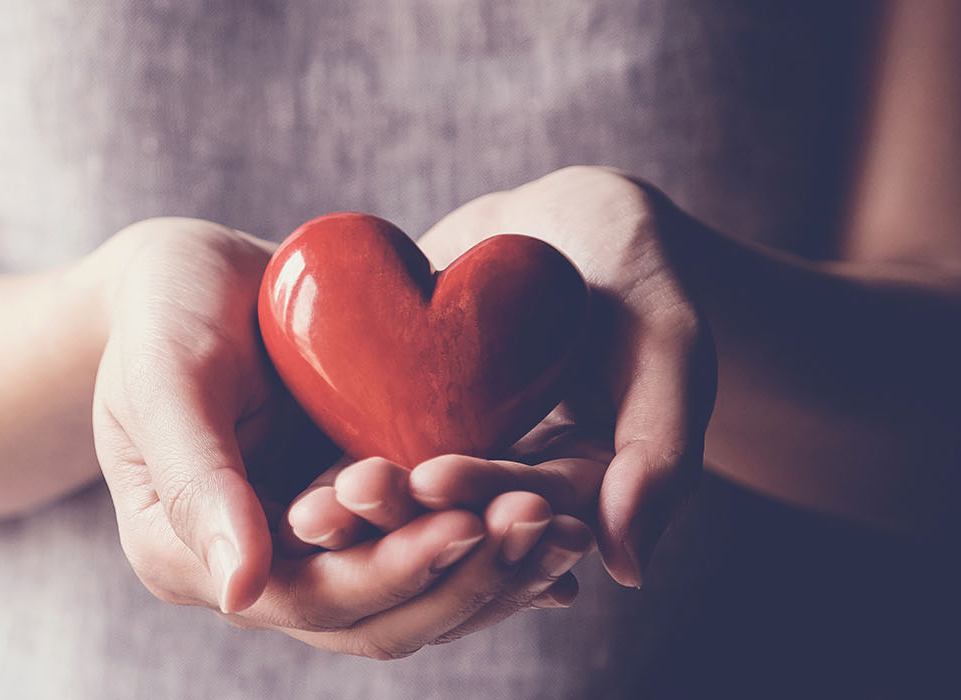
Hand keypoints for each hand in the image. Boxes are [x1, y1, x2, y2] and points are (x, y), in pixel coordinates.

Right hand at [91, 217, 594, 658]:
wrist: (185, 277)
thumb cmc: (159, 314)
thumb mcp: (164, 378)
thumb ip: (197, 480)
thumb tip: (239, 592)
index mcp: (191, 560)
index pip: (308, 599)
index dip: (390, 573)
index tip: (464, 525)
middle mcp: (260, 572)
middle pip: (375, 618)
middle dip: (463, 580)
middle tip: (541, 524)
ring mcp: (314, 547)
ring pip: (416, 595)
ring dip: (494, 572)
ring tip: (567, 529)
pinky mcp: (360, 514)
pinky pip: (432, 545)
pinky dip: (495, 544)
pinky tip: (562, 523)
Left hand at [290, 167, 715, 587]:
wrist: (572, 220)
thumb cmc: (640, 271)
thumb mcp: (671, 345)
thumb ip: (662, 450)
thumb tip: (629, 568)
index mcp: (580, 490)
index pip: (529, 502)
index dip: (483, 491)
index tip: (437, 475)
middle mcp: (510, 486)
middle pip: (456, 509)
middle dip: (404, 510)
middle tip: (350, 495)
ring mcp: (452, 455)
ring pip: (403, 491)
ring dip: (357, 506)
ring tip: (309, 508)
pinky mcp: (402, 422)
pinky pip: (365, 446)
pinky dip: (332, 464)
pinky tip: (289, 475)